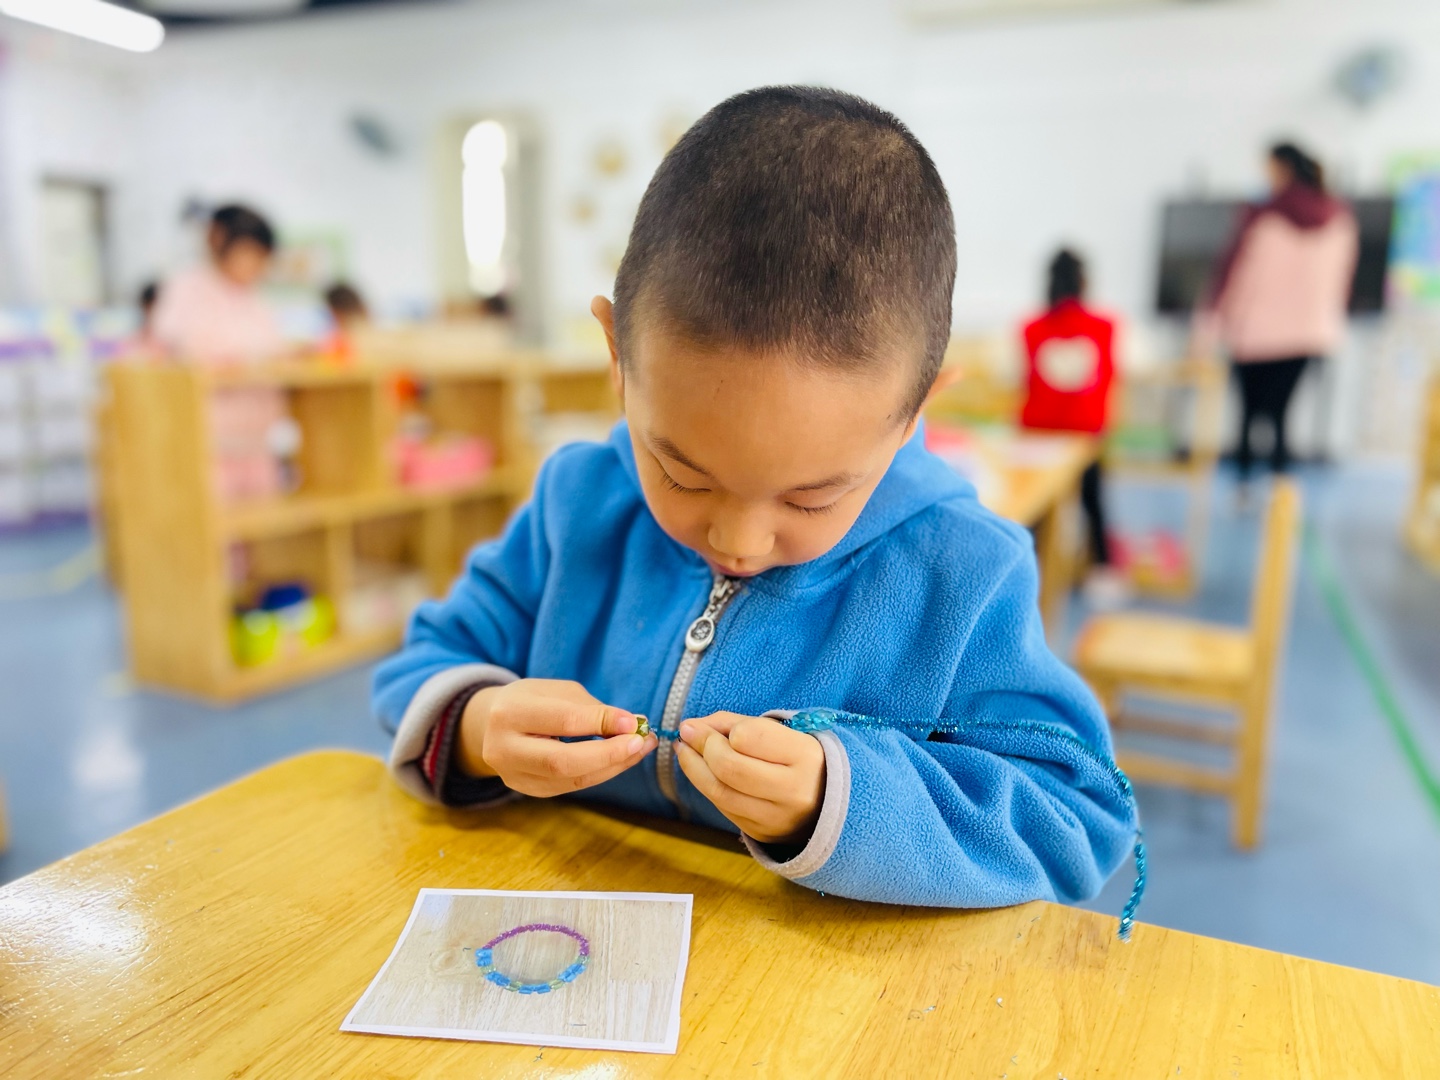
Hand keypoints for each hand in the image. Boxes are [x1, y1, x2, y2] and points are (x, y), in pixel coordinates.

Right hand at [457, 679, 654, 796]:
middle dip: (609, 754)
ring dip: (612, 766)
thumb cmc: (532, 700)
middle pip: (562, 761)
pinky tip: (620, 760)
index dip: (601, 723)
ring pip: (570, 779)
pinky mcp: (527, 790)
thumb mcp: (556, 691)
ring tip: (639, 749)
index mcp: (509, 712)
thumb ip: (591, 708)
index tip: (634, 722)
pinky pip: (570, 786)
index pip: (562, 721)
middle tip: (641, 742)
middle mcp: (503, 749)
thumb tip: (633, 725)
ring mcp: (513, 775)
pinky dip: (600, 773)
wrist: (492, 723)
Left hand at [675, 712, 825, 844]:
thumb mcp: (782, 733)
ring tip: (684, 749)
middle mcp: (794, 790)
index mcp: (805, 756)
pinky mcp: (761, 833)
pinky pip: (723, 808)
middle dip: (702, 747)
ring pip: (720, 793)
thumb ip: (736, 724)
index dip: (724, 729)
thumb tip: (691, 727)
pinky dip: (706, 786)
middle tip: (688, 733)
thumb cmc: (799, 758)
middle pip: (730, 768)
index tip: (708, 724)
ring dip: (693, 768)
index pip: (750, 737)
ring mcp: (777, 817)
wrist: (830, 802)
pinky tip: (700, 770)